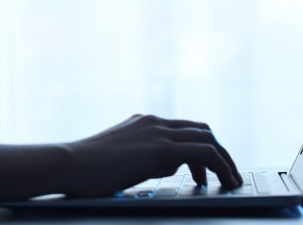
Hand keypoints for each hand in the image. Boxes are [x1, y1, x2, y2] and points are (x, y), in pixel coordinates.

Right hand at [64, 114, 242, 196]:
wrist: (70, 165)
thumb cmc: (87, 170)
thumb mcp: (122, 159)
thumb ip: (147, 158)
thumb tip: (170, 167)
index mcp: (143, 123)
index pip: (183, 128)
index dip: (200, 148)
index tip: (203, 171)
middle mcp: (154, 122)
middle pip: (201, 129)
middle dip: (219, 153)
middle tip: (225, 176)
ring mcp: (158, 131)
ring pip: (208, 138)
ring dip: (225, 160)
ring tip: (231, 181)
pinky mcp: (161, 148)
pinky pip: (205, 151)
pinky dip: (221, 165)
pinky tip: (225, 180)